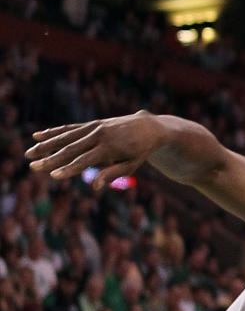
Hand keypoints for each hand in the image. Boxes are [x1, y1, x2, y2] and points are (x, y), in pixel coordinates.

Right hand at [26, 111, 163, 190]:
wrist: (150, 126)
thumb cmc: (140, 151)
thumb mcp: (131, 165)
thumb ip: (113, 174)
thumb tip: (94, 186)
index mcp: (109, 147)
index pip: (84, 161)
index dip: (68, 169)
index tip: (53, 176)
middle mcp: (100, 135)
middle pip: (71, 149)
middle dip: (51, 158)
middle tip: (33, 167)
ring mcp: (95, 127)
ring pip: (67, 136)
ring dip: (47, 144)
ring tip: (29, 152)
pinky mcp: (93, 123)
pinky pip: (71, 128)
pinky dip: (55, 131)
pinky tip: (39, 135)